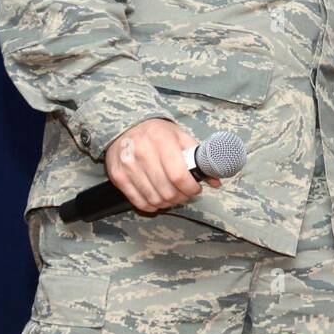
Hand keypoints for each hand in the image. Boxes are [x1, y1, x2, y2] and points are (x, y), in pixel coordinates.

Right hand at [103, 118, 217, 215]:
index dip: (190, 188)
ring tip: (173, 196)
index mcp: (161, 139)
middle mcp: (142, 152)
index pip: (178, 175)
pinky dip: (152, 206)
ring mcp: (128, 166)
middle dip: (181, 197)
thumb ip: (198, 157)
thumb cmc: (157, 133)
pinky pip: (138, 202)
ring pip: (154, 199)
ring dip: (168, 203)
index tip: (196, 189)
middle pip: (167, 190)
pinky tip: (158, 199)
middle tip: (185, 194)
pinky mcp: (118, 177)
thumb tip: (216, 181)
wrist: (126, 127)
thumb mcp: (180, 136)